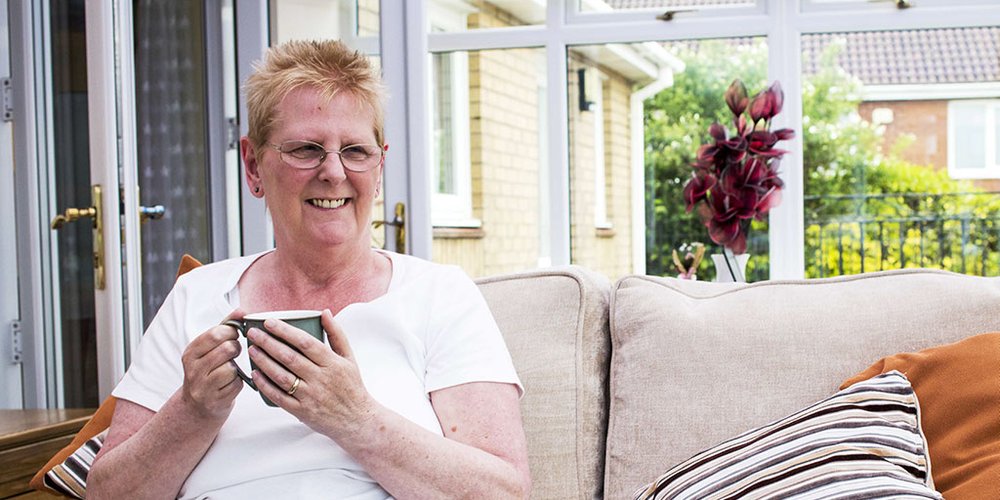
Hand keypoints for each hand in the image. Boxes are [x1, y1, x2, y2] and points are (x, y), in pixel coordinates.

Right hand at [179, 308, 244, 419]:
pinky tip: (230, 383)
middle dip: (236, 348)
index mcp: (190, 352)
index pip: (215, 334)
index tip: (234, 334)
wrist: (197, 405)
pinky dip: (238, 382)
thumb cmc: (208, 369)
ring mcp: (203, 388)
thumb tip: (242, 310)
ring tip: (230, 368)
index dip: (231, 332)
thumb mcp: (209, 347)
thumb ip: (225, 326)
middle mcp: (193, 370)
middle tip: (233, 351)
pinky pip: (237, 384)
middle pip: (227, 349)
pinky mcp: (216, 401)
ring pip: (232, 368)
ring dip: (236, 367)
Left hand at [246, 309, 374, 437]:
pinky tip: (255, 374)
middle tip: (253, 333)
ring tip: (251, 350)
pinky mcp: (302, 411)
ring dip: (264, 362)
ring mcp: (311, 396)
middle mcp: (321, 379)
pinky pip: (279, 397)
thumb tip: (325, 312)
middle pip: (289, 357)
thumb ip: (336, 334)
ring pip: (282, 376)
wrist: (356, 420)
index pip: (305, 342)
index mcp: (332, 363)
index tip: (270, 322)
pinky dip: (265, 386)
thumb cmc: (351, 386)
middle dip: (268, 343)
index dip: (285, 331)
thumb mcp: (349, 358)